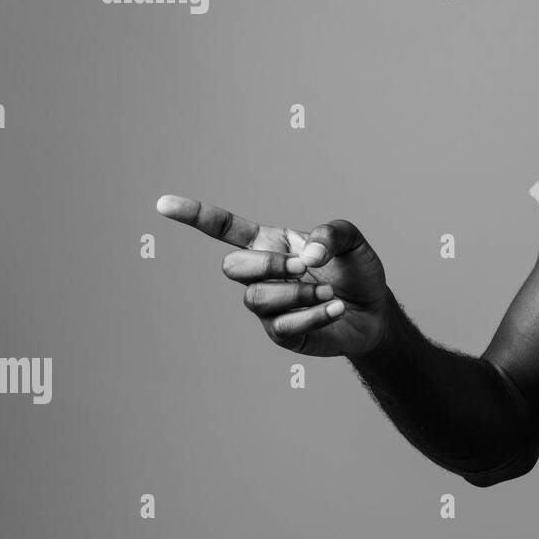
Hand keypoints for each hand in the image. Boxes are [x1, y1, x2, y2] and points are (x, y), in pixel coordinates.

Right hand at [155, 194, 389, 356]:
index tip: (162, 204)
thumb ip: (332, 233)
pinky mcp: (283, 334)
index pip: (223, 228)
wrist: (375, 312)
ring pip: (255, 299)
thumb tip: (307, 254)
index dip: (194, 215)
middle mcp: (262, 275)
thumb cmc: (356, 271)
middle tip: (304, 267)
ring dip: (296, 293)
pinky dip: (315, 315)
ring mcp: (268, 307)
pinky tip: (337, 308)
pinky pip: (283, 326)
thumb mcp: (352, 241)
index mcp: (270, 244)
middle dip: (267, 265)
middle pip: (231, 268)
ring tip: (329, 292)